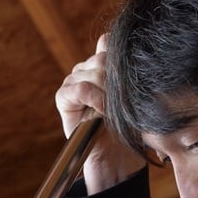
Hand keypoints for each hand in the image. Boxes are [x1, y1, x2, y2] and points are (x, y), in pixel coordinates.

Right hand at [55, 34, 144, 193]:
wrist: (118, 158)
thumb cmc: (129, 127)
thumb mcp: (133, 96)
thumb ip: (125, 69)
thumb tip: (118, 39)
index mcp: (100, 65)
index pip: (108, 46)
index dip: (121, 63)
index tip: (131, 86)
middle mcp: (84, 70)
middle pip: (103, 59)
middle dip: (117, 82)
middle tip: (123, 104)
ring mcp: (73, 82)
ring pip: (94, 72)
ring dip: (108, 94)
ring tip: (114, 112)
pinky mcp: (63, 97)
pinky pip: (81, 88)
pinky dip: (95, 99)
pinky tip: (104, 113)